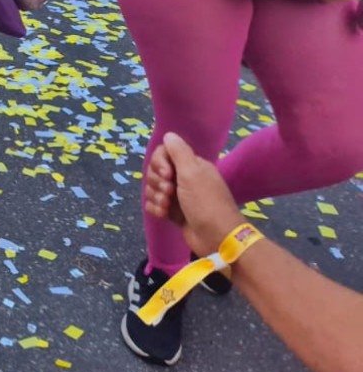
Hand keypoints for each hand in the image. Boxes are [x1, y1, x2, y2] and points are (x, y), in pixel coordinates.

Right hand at [143, 132, 247, 257]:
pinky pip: (155, 204)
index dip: (159, 162)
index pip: (164, 153)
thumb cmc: (205, 203)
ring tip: (166, 207)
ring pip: (154, 188)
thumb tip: (169, 134)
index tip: (166, 173)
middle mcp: (185, 178)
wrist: (216, 238)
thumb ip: (178, 152)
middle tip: (169, 192)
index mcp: (192, 166)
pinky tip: (162, 214)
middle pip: (156, 171)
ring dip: (156, 197)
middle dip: (157, 182)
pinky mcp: (174, 212)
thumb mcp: (192, 173)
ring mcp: (179, 196)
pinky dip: (156, 208)